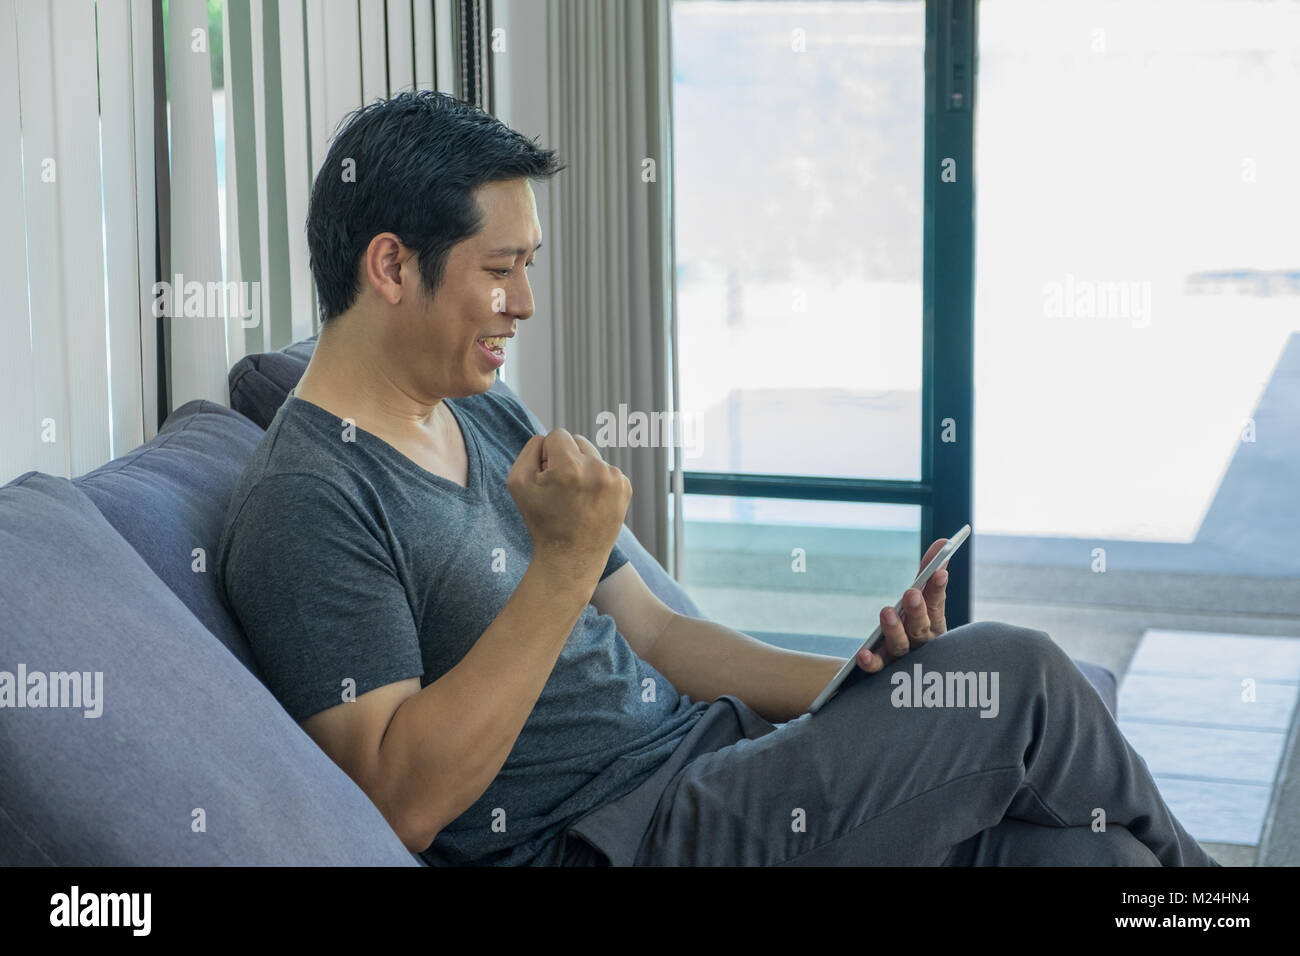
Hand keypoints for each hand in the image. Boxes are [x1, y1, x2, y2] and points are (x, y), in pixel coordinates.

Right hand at [507, 428, 631, 581]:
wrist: (571, 558)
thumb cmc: (541, 521)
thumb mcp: (518, 482)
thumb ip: (531, 449)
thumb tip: (550, 439)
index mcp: (570, 466)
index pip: (557, 435)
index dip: (547, 455)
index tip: (547, 478)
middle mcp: (597, 469)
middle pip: (577, 441)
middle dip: (566, 459)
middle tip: (560, 489)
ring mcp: (615, 479)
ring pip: (592, 455)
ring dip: (582, 469)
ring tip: (575, 498)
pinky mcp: (625, 488)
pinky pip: (606, 470)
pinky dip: (596, 481)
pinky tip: (589, 502)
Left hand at [856, 538, 949, 673]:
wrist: (902, 670)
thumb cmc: (914, 625)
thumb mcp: (921, 599)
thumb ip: (929, 571)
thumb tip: (943, 541)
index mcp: (934, 625)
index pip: (937, 605)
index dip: (938, 590)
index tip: (939, 572)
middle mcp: (921, 643)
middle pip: (920, 628)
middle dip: (917, 610)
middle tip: (911, 593)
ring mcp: (903, 658)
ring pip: (900, 645)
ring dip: (894, 630)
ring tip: (886, 612)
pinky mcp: (884, 670)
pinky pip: (877, 668)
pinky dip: (872, 661)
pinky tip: (863, 653)